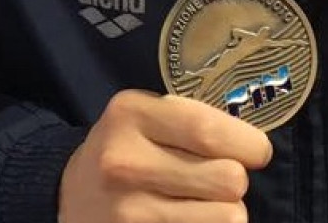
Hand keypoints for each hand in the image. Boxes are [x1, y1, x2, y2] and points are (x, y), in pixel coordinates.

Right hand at [60, 90, 272, 222]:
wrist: (72, 197)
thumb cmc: (125, 149)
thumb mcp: (144, 116)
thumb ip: (191, 120)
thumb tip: (253, 146)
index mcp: (129, 115)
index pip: (209, 130)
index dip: (249, 144)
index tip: (256, 152)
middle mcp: (125, 162)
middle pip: (229, 179)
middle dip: (235, 180)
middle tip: (216, 178)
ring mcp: (130, 211)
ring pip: (228, 217)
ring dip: (226, 211)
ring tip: (201, 201)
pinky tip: (187, 219)